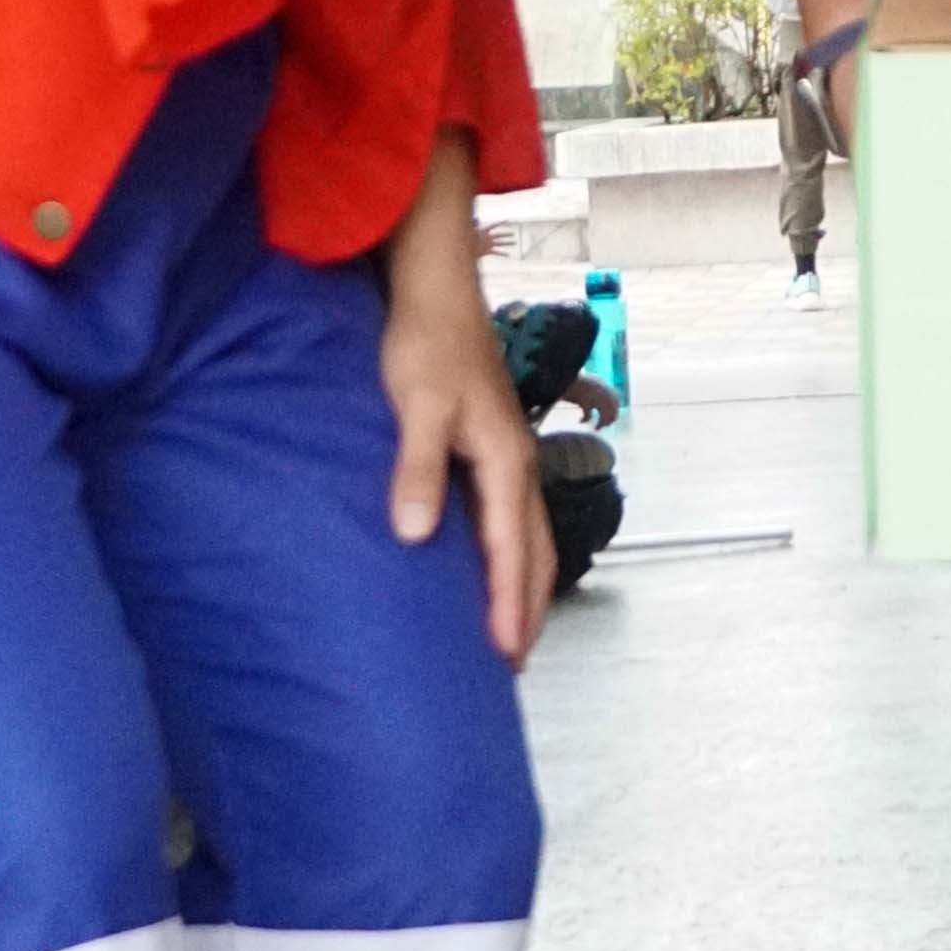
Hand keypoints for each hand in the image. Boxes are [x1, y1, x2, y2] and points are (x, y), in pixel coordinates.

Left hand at [378, 239, 547, 667]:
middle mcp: (517, 464)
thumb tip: (417, 535)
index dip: (508, 604)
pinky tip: (489, 567)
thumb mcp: (415, 405)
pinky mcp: (492, 447)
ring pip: (530, 536)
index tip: (505, 653)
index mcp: (505, 461)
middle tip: (513, 663)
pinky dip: (511, 555)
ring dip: (523, 585)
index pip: (512, 549)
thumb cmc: (425, 342)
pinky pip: (512, 517)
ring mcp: (509, 456)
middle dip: (527, 609)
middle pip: (535, 552)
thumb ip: (417, 469)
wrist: (436, 288)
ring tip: (509, 630)